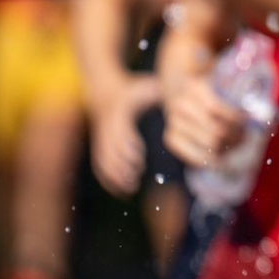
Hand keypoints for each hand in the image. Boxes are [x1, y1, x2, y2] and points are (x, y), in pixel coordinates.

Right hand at [90, 74, 162, 196]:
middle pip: (111, 152)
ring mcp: (101, 139)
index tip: (140, 160)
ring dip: (115, 176)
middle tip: (136, 179)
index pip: (121, 135)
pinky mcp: (99, 147)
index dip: (129, 148)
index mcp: (120, 115)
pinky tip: (120, 191)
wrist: (104, 92)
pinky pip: (99, 166)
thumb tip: (178, 96)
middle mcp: (108, 129)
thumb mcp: (145, 87)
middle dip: (123, 167)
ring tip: (131, 187)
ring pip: (104, 161)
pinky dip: (107, 179)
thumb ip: (160, 92)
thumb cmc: (133, 90)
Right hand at [162, 73, 249, 169]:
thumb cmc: (211, 89)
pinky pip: (195, 157)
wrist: (180, 90)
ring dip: (227, 148)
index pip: (218, 110)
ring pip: (209, 145)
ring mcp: (173, 123)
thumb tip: (265, 115)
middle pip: (216, 131)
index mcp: (195, 88)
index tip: (247, 121)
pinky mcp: (170, 138)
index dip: (236, 119)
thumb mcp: (222, 82)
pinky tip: (222, 155)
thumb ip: (240, 92)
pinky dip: (212, 159)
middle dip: (235, 136)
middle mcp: (180, 105)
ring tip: (235, 143)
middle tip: (244, 136)